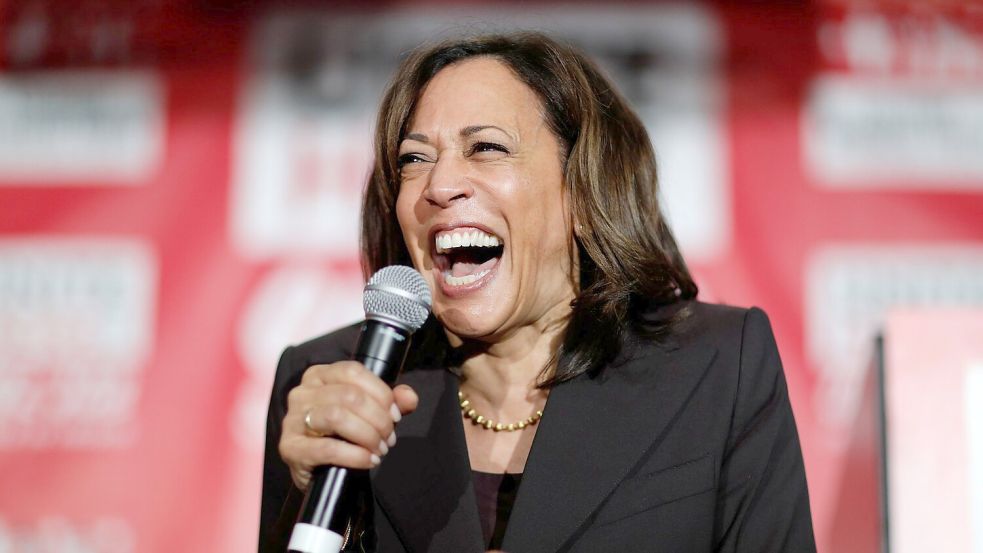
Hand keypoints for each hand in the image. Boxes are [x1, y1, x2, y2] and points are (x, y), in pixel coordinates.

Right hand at [278, 361, 418, 489]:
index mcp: (319, 375)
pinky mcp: (290, 448)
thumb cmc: (343, 435)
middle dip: (378, 419)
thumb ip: (392, 402)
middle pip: (349, 395)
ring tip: (379, 449)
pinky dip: (355, 456)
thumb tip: (409, 397)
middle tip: (389, 438)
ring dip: (368, 435)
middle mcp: (302, 392)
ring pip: (337, 416)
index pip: (353, 371)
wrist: (320, 470)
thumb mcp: (369, 413)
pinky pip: (327, 448)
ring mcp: (292, 419)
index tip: (396, 415)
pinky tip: (368, 460)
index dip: (381, 393)